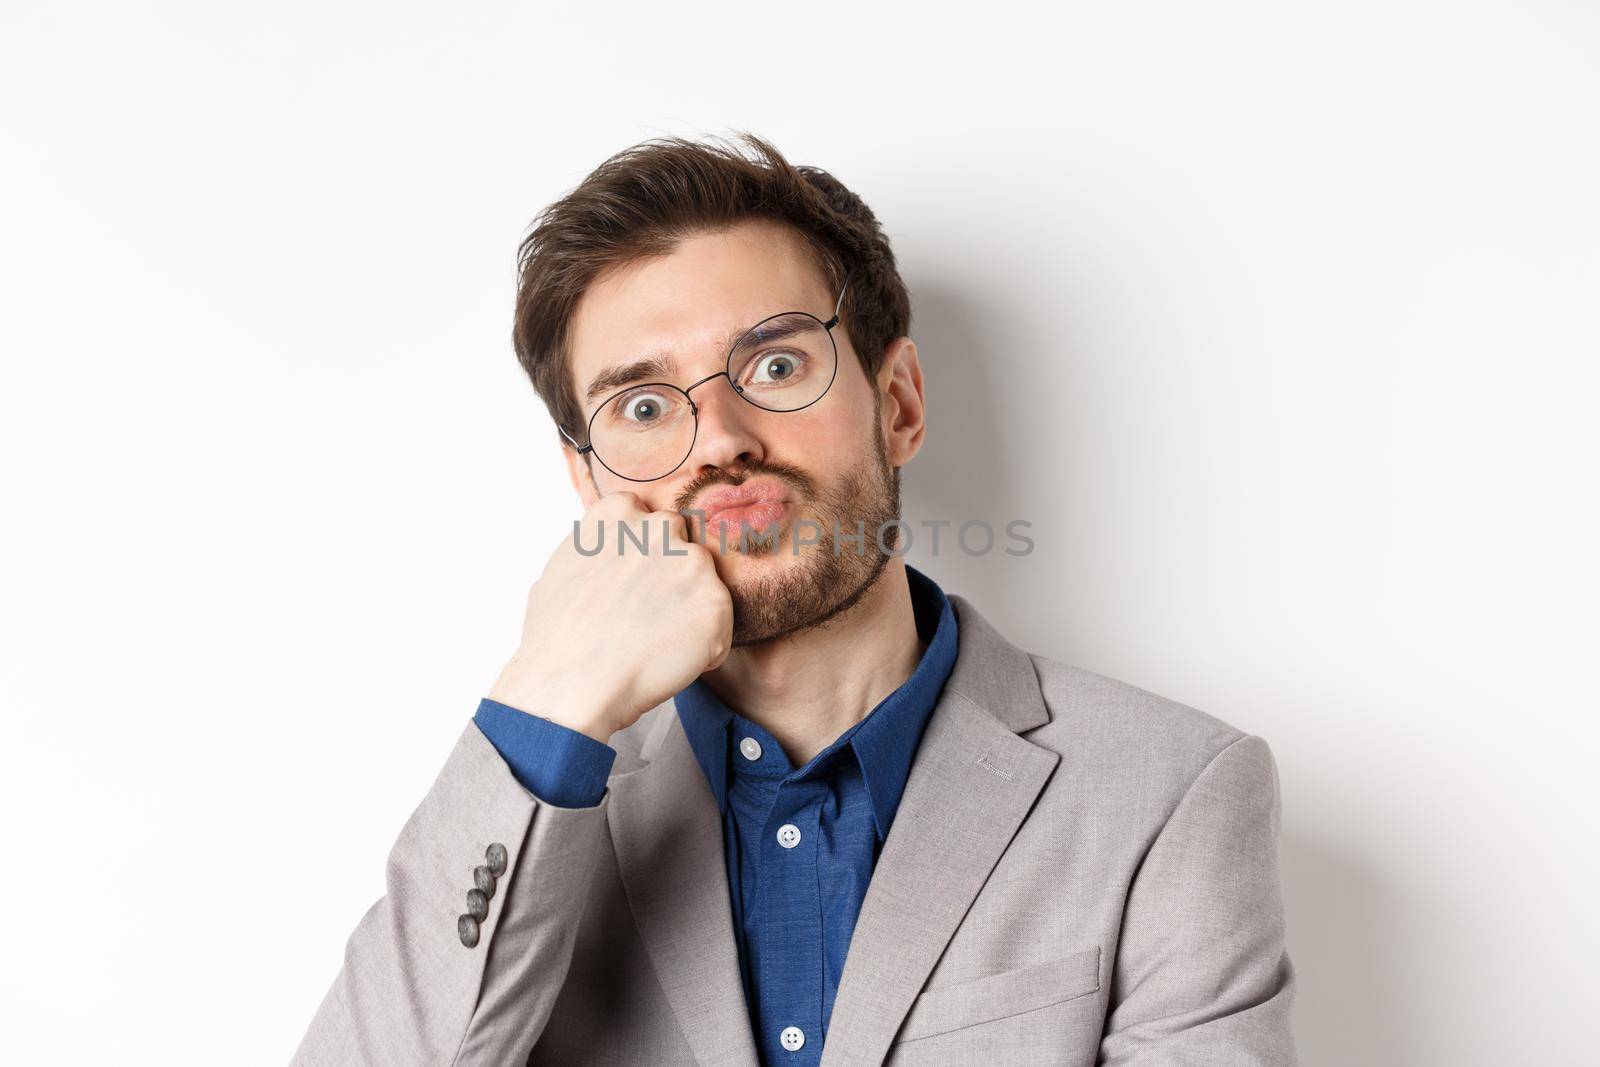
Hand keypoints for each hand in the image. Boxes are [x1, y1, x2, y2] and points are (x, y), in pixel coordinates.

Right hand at [488, 491, 733, 743]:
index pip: (647, 515)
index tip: (632, 581)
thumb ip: (591, 551)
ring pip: (705, 585)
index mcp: (618, 513)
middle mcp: (659, 527)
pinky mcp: (716, 601)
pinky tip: (668, 661)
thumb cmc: (556, 639)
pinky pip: (720, 627)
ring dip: (691, 612)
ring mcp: (692, 562)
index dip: (644, 552)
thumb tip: (597, 558)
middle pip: (683, 544)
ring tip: (655, 643)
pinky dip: (703, 649)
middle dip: (673, 575)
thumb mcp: (557, 572)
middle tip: (649, 615)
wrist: (573, 683)